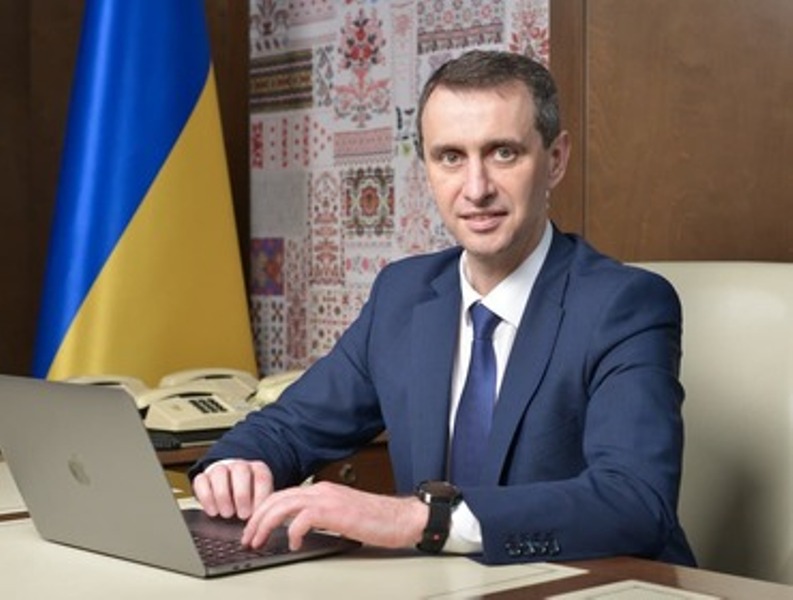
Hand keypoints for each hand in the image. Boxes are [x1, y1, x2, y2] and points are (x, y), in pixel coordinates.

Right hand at [192, 459, 273, 519]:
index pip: (261, 477)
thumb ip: (262, 509)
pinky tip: (213, 511)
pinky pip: (201, 481)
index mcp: (258, 469)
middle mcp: (239, 466)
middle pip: (241, 470)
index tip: (257, 513)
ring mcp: (220, 469)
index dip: (260, 495)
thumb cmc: (249, 499)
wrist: (229, 490)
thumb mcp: (259, 502)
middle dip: (242, 494)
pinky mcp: (203, 477)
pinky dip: (206, 497)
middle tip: (243, 515)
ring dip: (223, 495)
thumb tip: (262, 525)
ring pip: (219, 473)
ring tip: (227, 514)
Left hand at [241, 480, 427, 550]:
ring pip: (283, 505)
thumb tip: (298, 530)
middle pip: (276, 498)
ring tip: (259, 540)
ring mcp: (328, 499)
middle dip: (256, 519)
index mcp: (322, 490)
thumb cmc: (378, 520)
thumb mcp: (341, 516)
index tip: (253, 529)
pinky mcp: (335, 512)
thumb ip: (320, 517)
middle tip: (247, 538)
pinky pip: (303, 519)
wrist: (402, 518)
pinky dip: (292, 531)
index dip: (263, 512)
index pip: (282, 495)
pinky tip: (292, 544)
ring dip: (265, 524)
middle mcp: (321, 490)